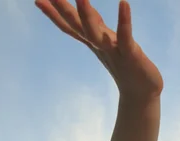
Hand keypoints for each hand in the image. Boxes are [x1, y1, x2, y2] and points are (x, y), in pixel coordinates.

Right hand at [35, 0, 162, 100]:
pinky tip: (124, 3)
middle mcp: (99, 45)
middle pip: (77, 26)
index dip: (54, 15)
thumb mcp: (106, 40)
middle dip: (63, 10)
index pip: (70, 26)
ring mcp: (113, 50)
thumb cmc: (125, 64)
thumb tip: (81, 6)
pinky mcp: (130, 53)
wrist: (142, 92)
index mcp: (93, 42)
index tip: (37, 0)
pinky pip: (126, 36)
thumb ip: (94, 24)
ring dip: (87, 15)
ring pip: (95, 33)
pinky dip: (124, 20)